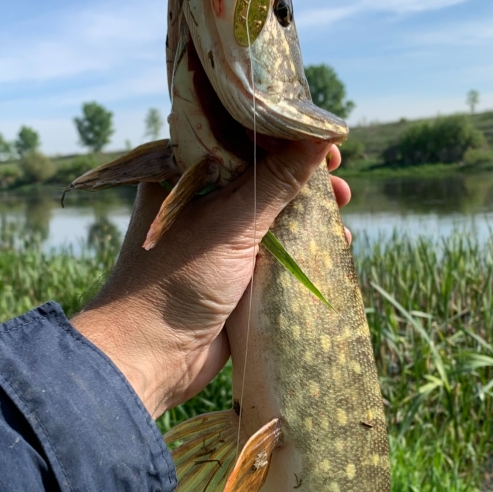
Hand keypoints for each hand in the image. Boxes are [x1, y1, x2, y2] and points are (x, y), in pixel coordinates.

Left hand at [72, 143, 350, 417]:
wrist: (149, 357)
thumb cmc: (176, 280)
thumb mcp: (230, 224)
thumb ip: (276, 181)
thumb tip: (319, 134)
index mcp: (182, 176)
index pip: (237, 139)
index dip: (281, 134)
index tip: (319, 135)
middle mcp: (199, 202)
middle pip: (262, 176)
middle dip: (303, 175)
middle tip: (338, 173)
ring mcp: (217, 241)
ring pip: (273, 215)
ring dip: (309, 211)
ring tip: (343, 206)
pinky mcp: (234, 276)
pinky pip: (276, 253)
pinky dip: (304, 246)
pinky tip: (334, 242)